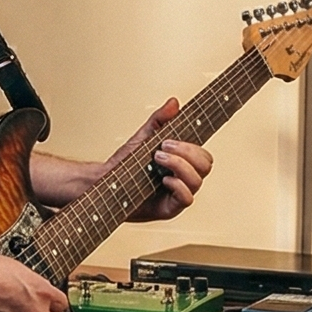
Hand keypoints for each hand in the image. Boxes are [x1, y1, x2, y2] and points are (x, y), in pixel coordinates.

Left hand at [109, 98, 212, 222]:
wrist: (106, 185)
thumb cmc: (125, 165)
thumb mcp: (143, 137)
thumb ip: (159, 120)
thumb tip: (173, 102)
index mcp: (182, 162)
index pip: (203, 154)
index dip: (194, 145)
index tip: (174, 137)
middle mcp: (183, 178)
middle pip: (206, 165)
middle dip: (187, 152)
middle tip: (163, 147)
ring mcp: (178, 193)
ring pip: (198, 180)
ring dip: (179, 165)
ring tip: (157, 159)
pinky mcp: (170, 208)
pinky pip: (187, 199)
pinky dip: (177, 185)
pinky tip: (163, 179)